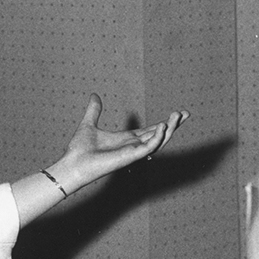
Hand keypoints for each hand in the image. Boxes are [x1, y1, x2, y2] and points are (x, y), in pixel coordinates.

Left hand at [58, 94, 187, 190]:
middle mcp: (131, 146)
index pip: (149, 131)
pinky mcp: (129, 157)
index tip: (177, 114)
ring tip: (177, 116)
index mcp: (125, 140)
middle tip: (186, 113)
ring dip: (169, 129)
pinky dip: (157, 137)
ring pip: (157, 141)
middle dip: (173, 125)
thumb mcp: (89, 124)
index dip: (163, 123)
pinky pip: (148, 147)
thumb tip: (94, 95)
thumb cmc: (79, 150)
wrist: (72, 164)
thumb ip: (94, 110)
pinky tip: (162, 125)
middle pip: (158, 135)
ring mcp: (132, 152)